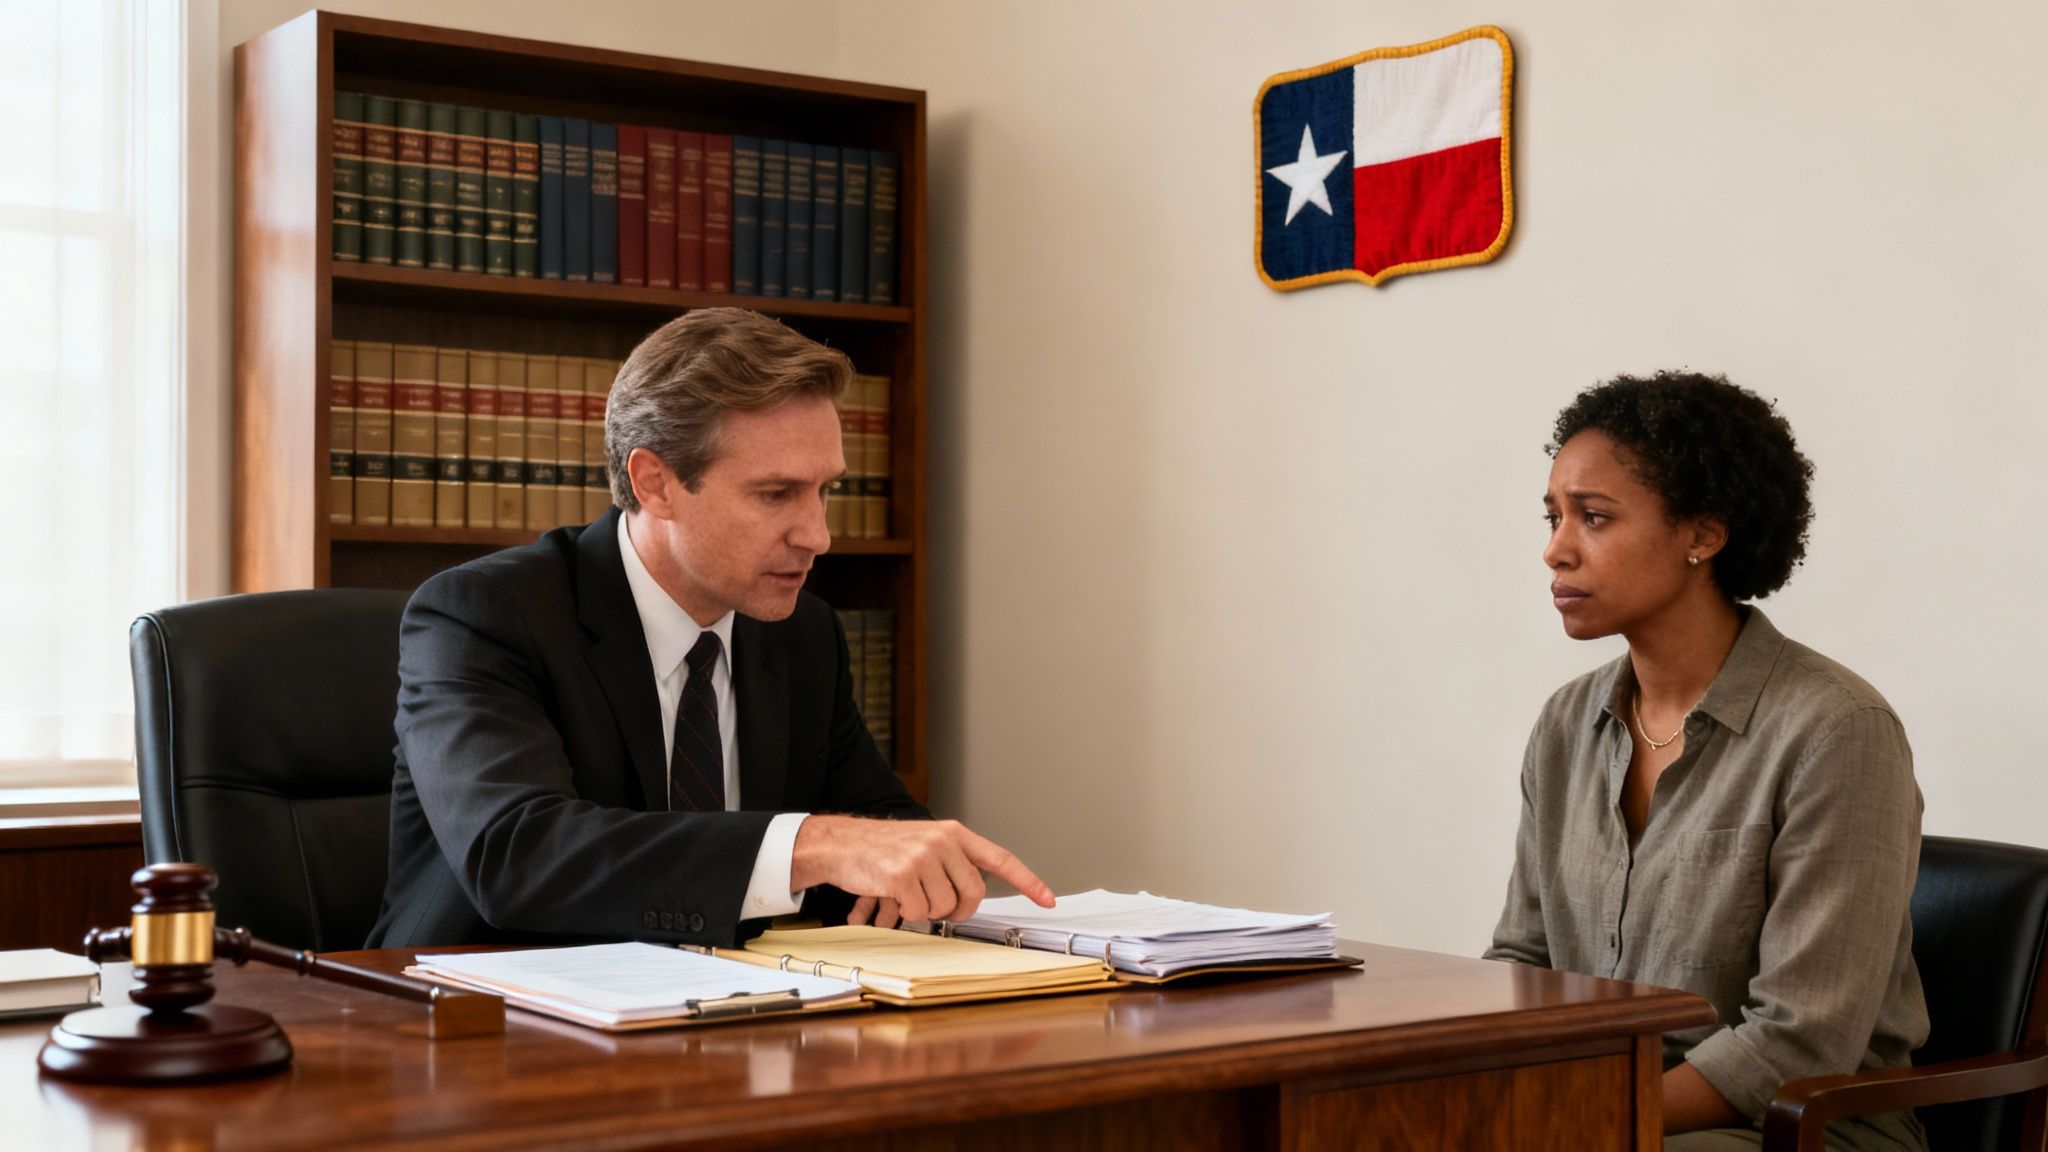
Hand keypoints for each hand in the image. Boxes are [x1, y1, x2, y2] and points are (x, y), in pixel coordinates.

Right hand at [793, 816, 1054, 923]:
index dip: (1027, 881)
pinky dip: (906, 913)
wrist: (841, 843)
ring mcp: (922, 857)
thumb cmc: (883, 849)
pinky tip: (893, 894)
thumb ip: (953, 862)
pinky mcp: (902, 875)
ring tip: (907, 892)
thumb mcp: (925, 844)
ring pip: (945, 907)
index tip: (1048, 898)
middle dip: (959, 909)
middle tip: (937, 905)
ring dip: (926, 910)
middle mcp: (943, 841)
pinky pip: (919, 912)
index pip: (1000, 859)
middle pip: (973, 893)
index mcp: (953, 834)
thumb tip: (974, 893)